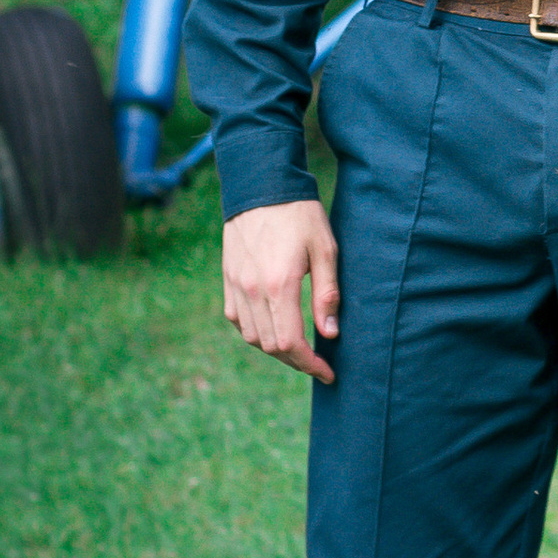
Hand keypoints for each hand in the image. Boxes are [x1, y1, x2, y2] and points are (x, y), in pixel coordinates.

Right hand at [223, 199, 340, 384]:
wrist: (261, 185)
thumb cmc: (300, 214)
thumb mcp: (326, 249)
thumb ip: (327, 294)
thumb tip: (329, 334)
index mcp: (280, 286)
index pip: (291, 344)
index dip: (310, 365)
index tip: (328, 372)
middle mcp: (252, 291)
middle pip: (270, 347)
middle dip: (296, 361)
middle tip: (318, 363)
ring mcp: (236, 286)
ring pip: (252, 337)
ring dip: (275, 349)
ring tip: (299, 347)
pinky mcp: (228, 279)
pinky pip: (237, 319)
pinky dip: (255, 332)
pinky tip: (274, 326)